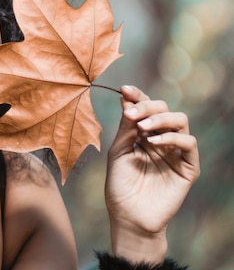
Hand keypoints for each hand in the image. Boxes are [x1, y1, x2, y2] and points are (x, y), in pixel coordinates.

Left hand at [104, 85, 199, 262]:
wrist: (128, 216)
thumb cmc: (119, 186)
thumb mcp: (118, 151)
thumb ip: (126, 127)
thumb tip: (127, 98)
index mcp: (142, 134)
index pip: (145, 107)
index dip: (137, 95)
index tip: (124, 89)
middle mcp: (160, 139)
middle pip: (164, 108)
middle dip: (147, 106)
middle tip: (131, 114)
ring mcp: (175, 152)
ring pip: (180, 120)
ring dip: (160, 119)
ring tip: (142, 128)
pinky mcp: (188, 167)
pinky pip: (188, 143)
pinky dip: (172, 137)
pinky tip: (154, 142)